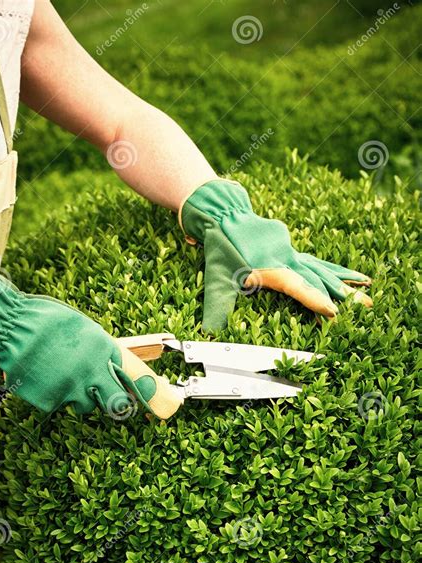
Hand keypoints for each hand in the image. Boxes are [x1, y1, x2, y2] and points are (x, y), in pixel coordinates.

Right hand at [0, 273, 181, 418]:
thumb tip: (124, 367)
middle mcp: (93, 373)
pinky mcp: (51, 401)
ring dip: (81, 395)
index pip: (139, 381)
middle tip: (112, 397)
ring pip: (86, 405)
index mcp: (106, 351)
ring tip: (65, 372)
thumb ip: (106, 353)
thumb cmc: (50, 322)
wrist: (13, 327)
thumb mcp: (88, 332)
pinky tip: (46, 376)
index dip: (155, 396)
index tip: (170, 406)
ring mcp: (71, 390)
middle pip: (118, 405)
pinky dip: (55, 395)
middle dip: (118, 404)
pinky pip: (60, 404)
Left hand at [179, 179, 371, 330]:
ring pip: (324, 269)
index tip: (334, 312)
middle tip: (366, 307)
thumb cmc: (220, 249)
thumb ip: (216, 305)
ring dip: (347, 281)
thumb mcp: (216, 279)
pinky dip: (336, 271)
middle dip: (344, 294)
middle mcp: (286, 259)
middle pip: (320, 278)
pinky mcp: (292, 250)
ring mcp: (292, 253)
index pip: (297, 286)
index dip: (315, 299)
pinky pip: (319, 263)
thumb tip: (208, 331)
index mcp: (271, 267)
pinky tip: (354, 277)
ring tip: (370, 289)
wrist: (225, 215)